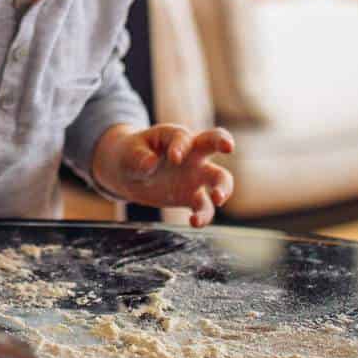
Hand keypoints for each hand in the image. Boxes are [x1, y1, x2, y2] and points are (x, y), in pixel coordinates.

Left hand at [91, 124, 236, 226]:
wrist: (128, 173)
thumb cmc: (130, 154)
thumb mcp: (129, 153)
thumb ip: (139, 157)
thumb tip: (150, 163)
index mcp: (174, 135)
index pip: (184, 137)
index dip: (182, 147)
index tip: (175, 159)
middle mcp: (191, 153)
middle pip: (214, 141)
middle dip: (223, 141)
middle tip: (229, 147)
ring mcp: (194, 175)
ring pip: (220, 178)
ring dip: (223, 187)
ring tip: (218, 199)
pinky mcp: (191, 196)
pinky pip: (204, 206)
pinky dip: (203, 216)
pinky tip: (194, 222)